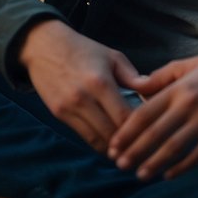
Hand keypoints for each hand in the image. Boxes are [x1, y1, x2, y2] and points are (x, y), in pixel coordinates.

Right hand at [18, 19, 147, 153]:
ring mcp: (69, 108)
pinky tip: (111, 143)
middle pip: (112, 134)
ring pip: (97, 141)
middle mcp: (83, 98)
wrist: (44, 46)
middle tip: (144, 147)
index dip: (140, 129)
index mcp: (101, 83)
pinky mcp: (59, 114)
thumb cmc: (83, 50)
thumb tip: (153, 92)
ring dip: (114, 149)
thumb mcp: (111, 56)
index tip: (152, 132)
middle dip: (129, 144)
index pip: (125, 117)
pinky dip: (98, 142)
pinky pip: (83, 136)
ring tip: (129, 151)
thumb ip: (132, 76)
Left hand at [107, 43, 197, 180]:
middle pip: (155, 134)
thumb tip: (138, 88)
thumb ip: (162, 76)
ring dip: (154, 164)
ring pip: (174, 148)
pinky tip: (168, 175)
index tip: (114, 145)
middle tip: (119, 164)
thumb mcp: (189, 64)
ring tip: (140, 174)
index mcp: (179, 88)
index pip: (145, 113)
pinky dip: (182, 167)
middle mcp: (190, 105)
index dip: (127, 132)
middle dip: (134, 152)